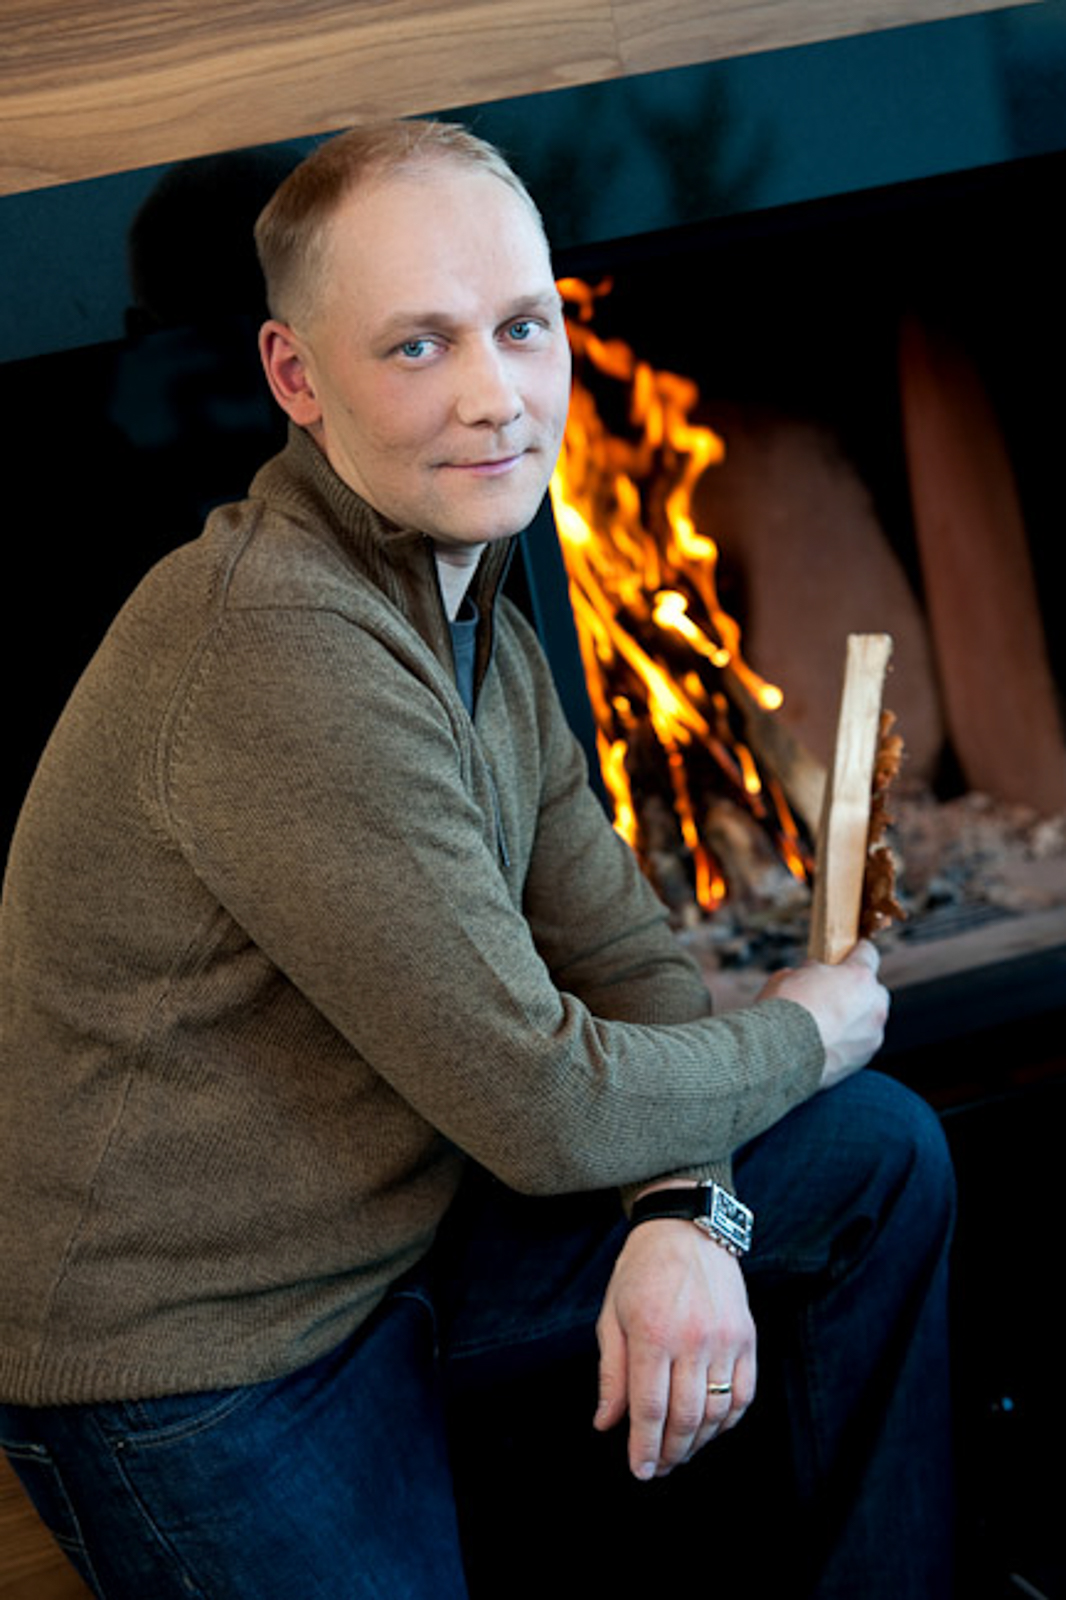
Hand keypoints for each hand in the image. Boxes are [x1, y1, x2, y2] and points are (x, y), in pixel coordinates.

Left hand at [594, 1217, 755, 1480]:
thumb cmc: (641, 1272)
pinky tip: (709, 1428)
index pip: (650, 1409)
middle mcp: (693, 1339)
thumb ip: (611, 1373)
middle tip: (658, 1469)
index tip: (638, 1471)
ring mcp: (726, 1339)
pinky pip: (743, 1395)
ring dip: (698, 1442)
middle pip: (686, 1418)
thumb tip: (606, 1424)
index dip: (643, 1447)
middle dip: (670, 1453)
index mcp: (653, 1333)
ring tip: (680, 1452)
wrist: (686, 1229)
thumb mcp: (612, 1315)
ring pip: (716, 1412)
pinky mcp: (747, 1338)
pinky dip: (727, 1420)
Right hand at [760, 938, 888, 1089]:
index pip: (868, 954)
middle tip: (831, 995)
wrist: (778, 1055)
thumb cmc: (783, 1010)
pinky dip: (846, 1042)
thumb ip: (811, 973)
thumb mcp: (791, 976)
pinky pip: (859, 1043)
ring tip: (824, 1025)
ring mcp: (872, 1034)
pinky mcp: (864, 1059)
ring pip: (868, 1019)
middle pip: (873, 990)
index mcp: (859, 977)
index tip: (848, 955)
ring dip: (853, 1019)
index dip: (856, 952)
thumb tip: (813, 976)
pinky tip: (822, 1043)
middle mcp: (874, 1005)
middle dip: (857, 991)